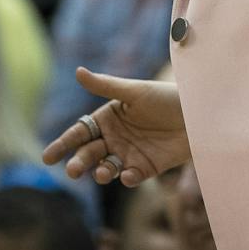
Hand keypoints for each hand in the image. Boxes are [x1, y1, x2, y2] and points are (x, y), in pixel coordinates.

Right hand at [42, 67, 189, 186]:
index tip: (48, 158)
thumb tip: (77, 71)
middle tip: (72, 170)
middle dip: (78, 163)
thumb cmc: (167, 97)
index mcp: (108, 118)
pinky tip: (129, 174)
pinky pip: (131, 177)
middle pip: (89, 154)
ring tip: (102, 172)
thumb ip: (106, 86)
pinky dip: (128, 178)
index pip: (80, 133)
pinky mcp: (146, 168)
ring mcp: (129, 154)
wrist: (200, 113)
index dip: (63, 144)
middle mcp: (114, 138)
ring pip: (106, 168)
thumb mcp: (135, 91)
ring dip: (101, 172)